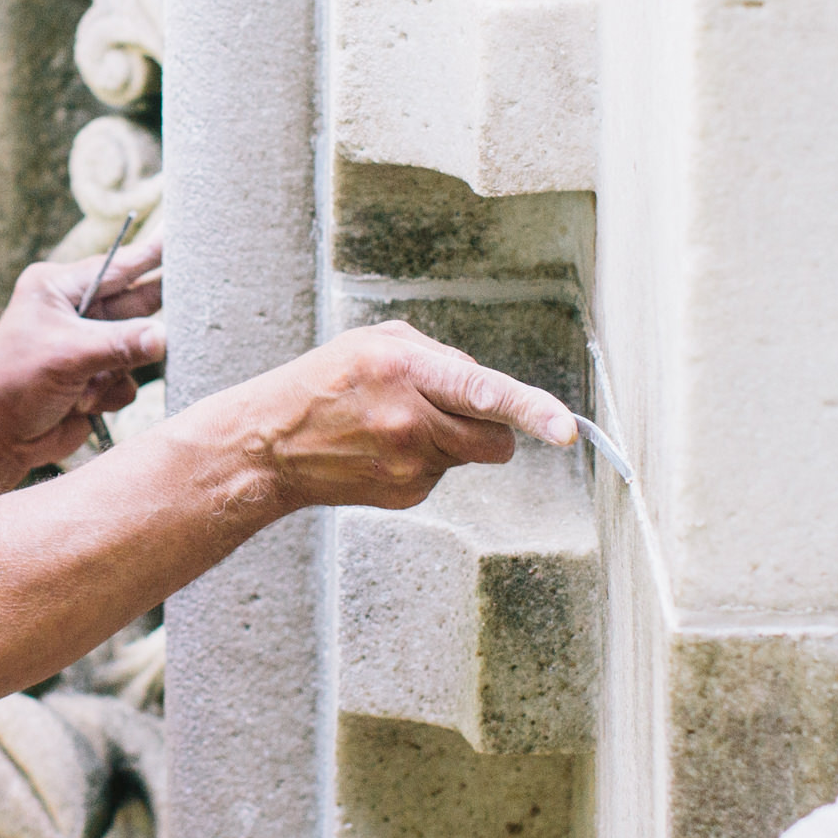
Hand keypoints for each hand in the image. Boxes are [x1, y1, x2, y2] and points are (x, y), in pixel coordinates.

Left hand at [0, 240, 168, 518]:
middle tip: (194, 298)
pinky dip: (110, 394)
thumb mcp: (67, 356)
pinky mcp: (94, 379)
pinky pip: (127, 381)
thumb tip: (164, 338)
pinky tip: (83, 405)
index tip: (180, 236)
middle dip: (147, 318)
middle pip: (132, 304)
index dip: (150, 254)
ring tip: (86, 388)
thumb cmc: (13, 385)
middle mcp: (73, 313)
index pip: (115, 266)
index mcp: (56, 289)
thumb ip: (121, 344)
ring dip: (116, 372)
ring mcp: (86, 347)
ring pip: (136, 349)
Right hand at [191, 321, 578, 512]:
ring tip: (398, 425)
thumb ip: (440, 357)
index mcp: (404, 369)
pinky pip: (443, 474)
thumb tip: (487, 387)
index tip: (565, 429)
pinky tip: (384, 450)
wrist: (271, 446)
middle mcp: (410, 419)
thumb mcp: (377, 343)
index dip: (531, 409)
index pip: (484, 391)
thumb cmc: (324, 384)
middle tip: (457, 413)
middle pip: (496, 437)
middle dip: (495, 428)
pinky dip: (426, 460)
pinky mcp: (406, 494)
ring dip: (451, 439)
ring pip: (470, 454)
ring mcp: (408, 464)